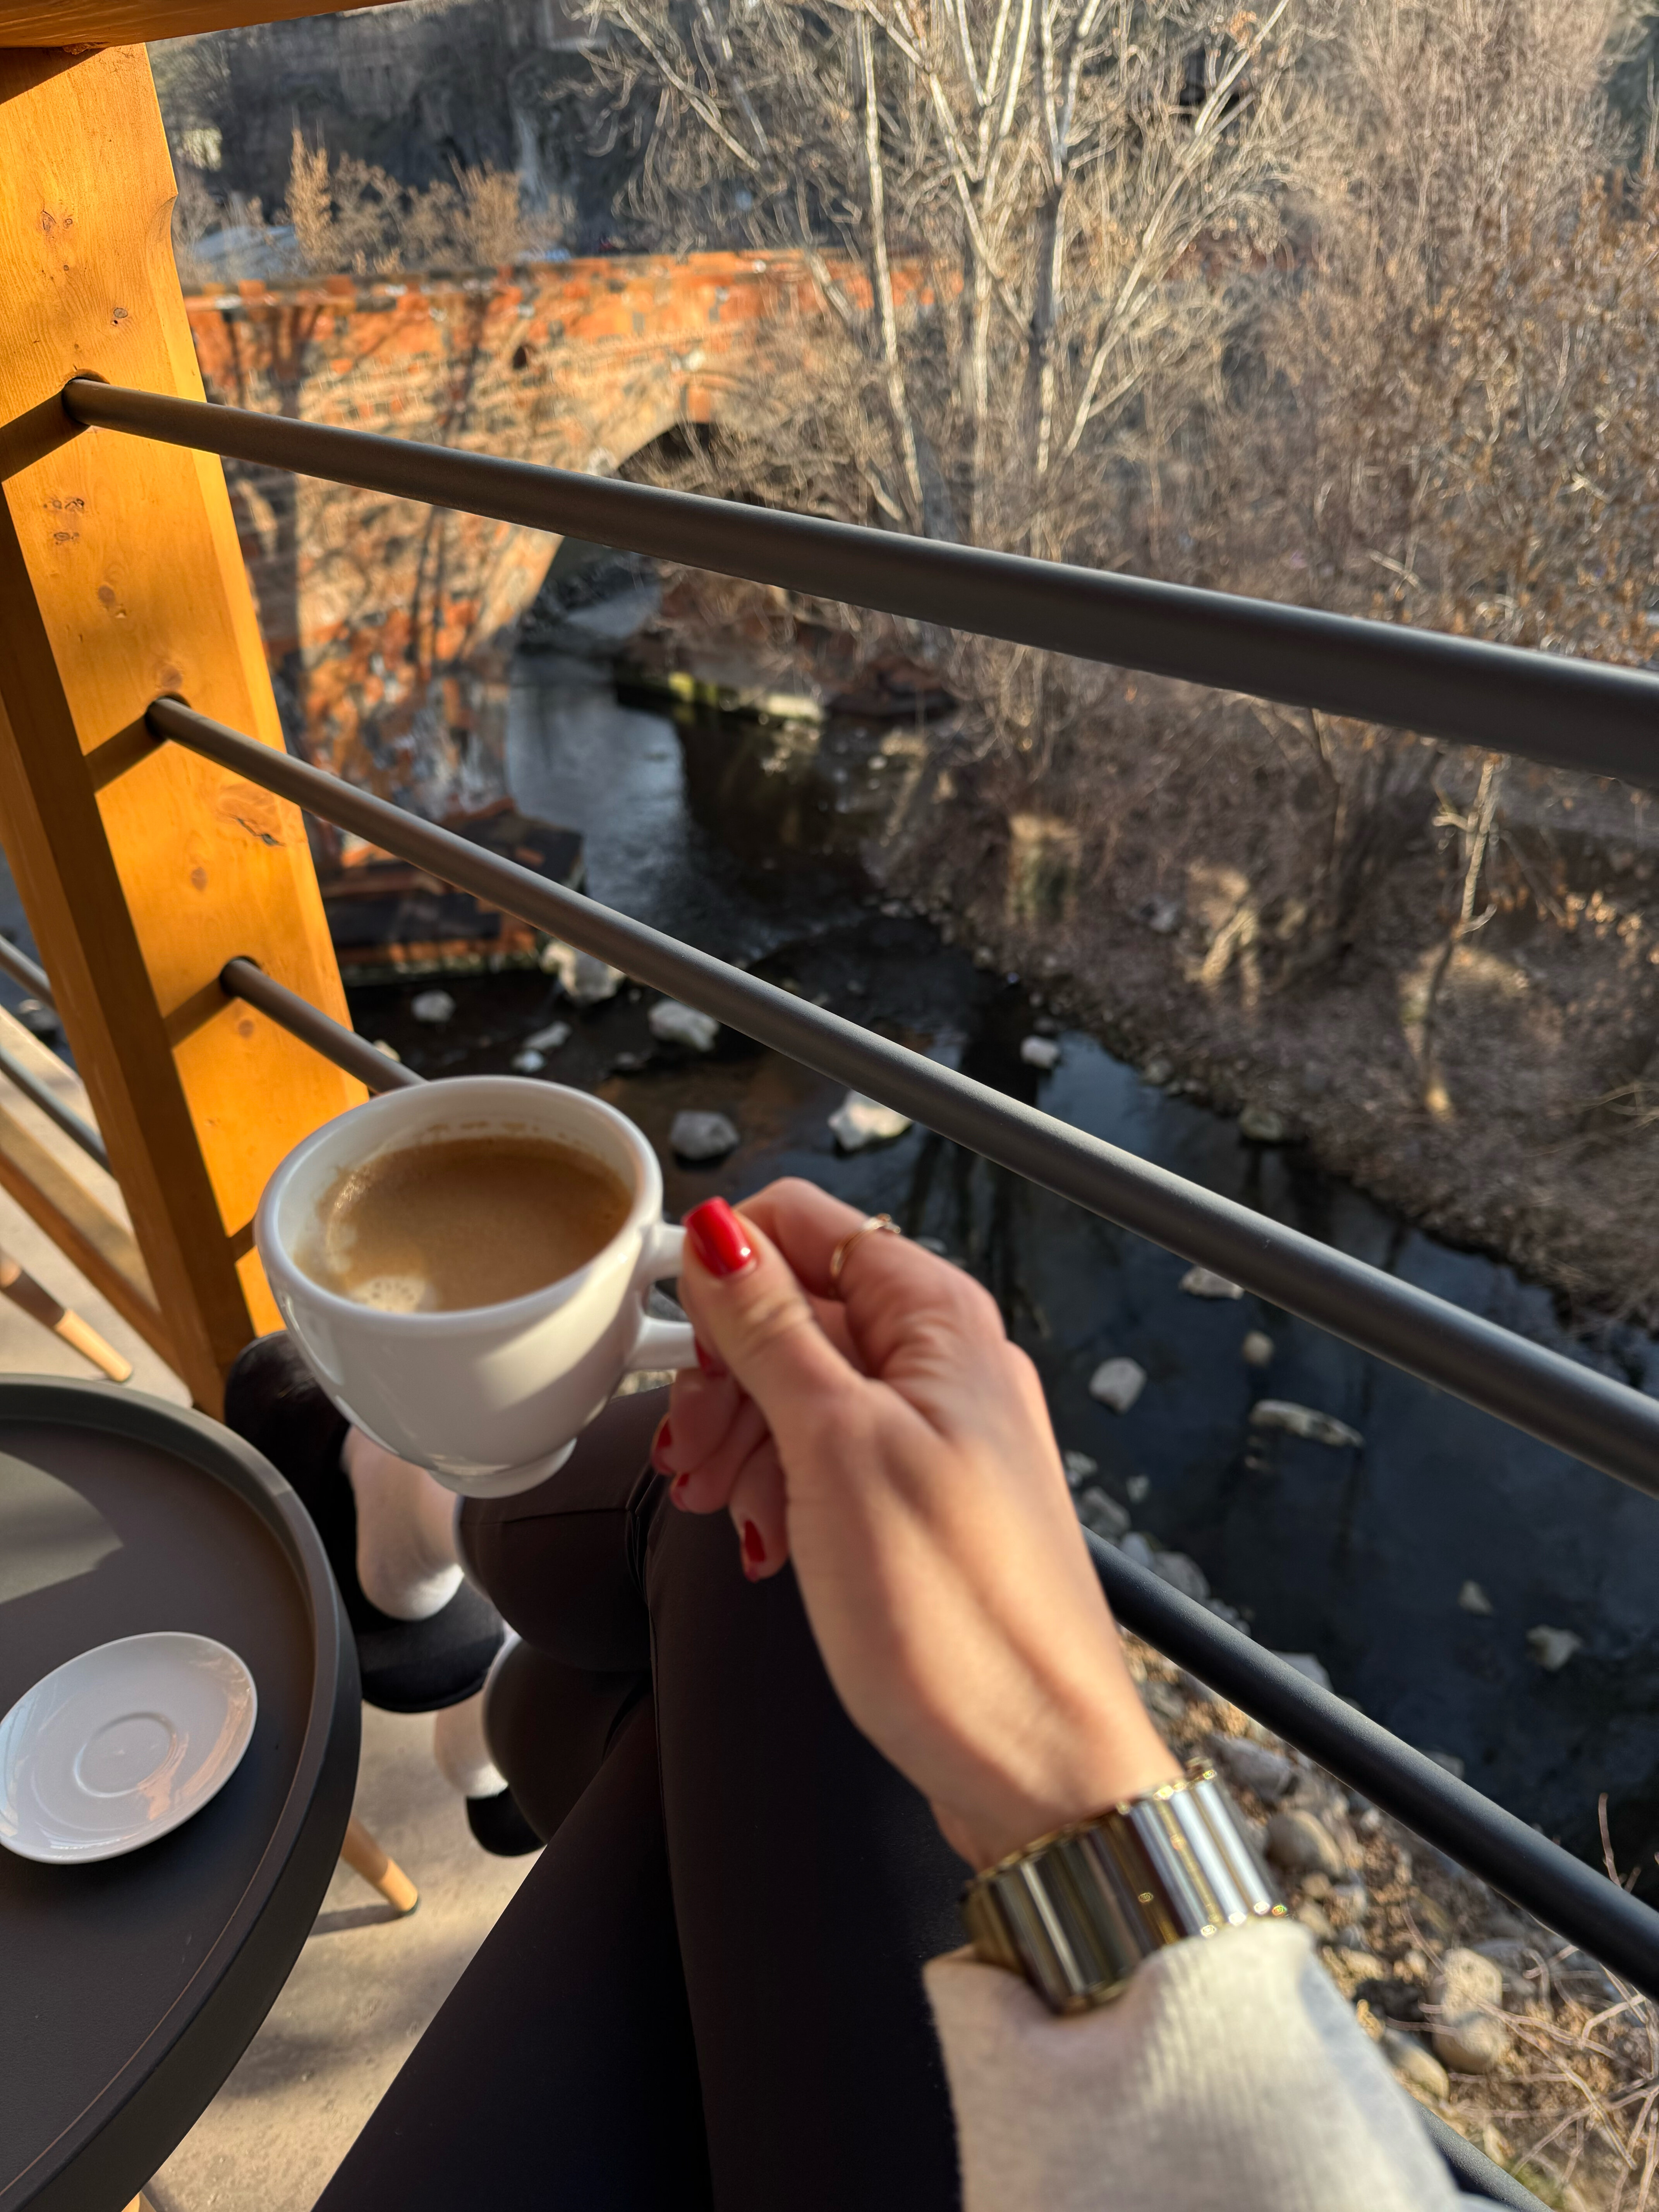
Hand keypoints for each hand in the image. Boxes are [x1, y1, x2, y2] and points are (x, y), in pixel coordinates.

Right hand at [656, 1180, 1179, 1868]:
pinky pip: (830, 1460)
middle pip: (798, 1311)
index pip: (807, 1225)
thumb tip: (719, 1233)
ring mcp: (938, 1435)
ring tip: (718, 1508)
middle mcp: (947, 1363)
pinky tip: (762, 1540)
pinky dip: (781, 1489)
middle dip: (725, 1373)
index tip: (669, 1333)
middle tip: (690, 1451)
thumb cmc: (956, 1617)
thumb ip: (772, 1330)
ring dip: (743, 1439)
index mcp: (938, 1320)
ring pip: (804, 1390)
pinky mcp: (923, 1504)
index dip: (726, 1267)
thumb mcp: (836, 1447)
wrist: (1038, 1766)